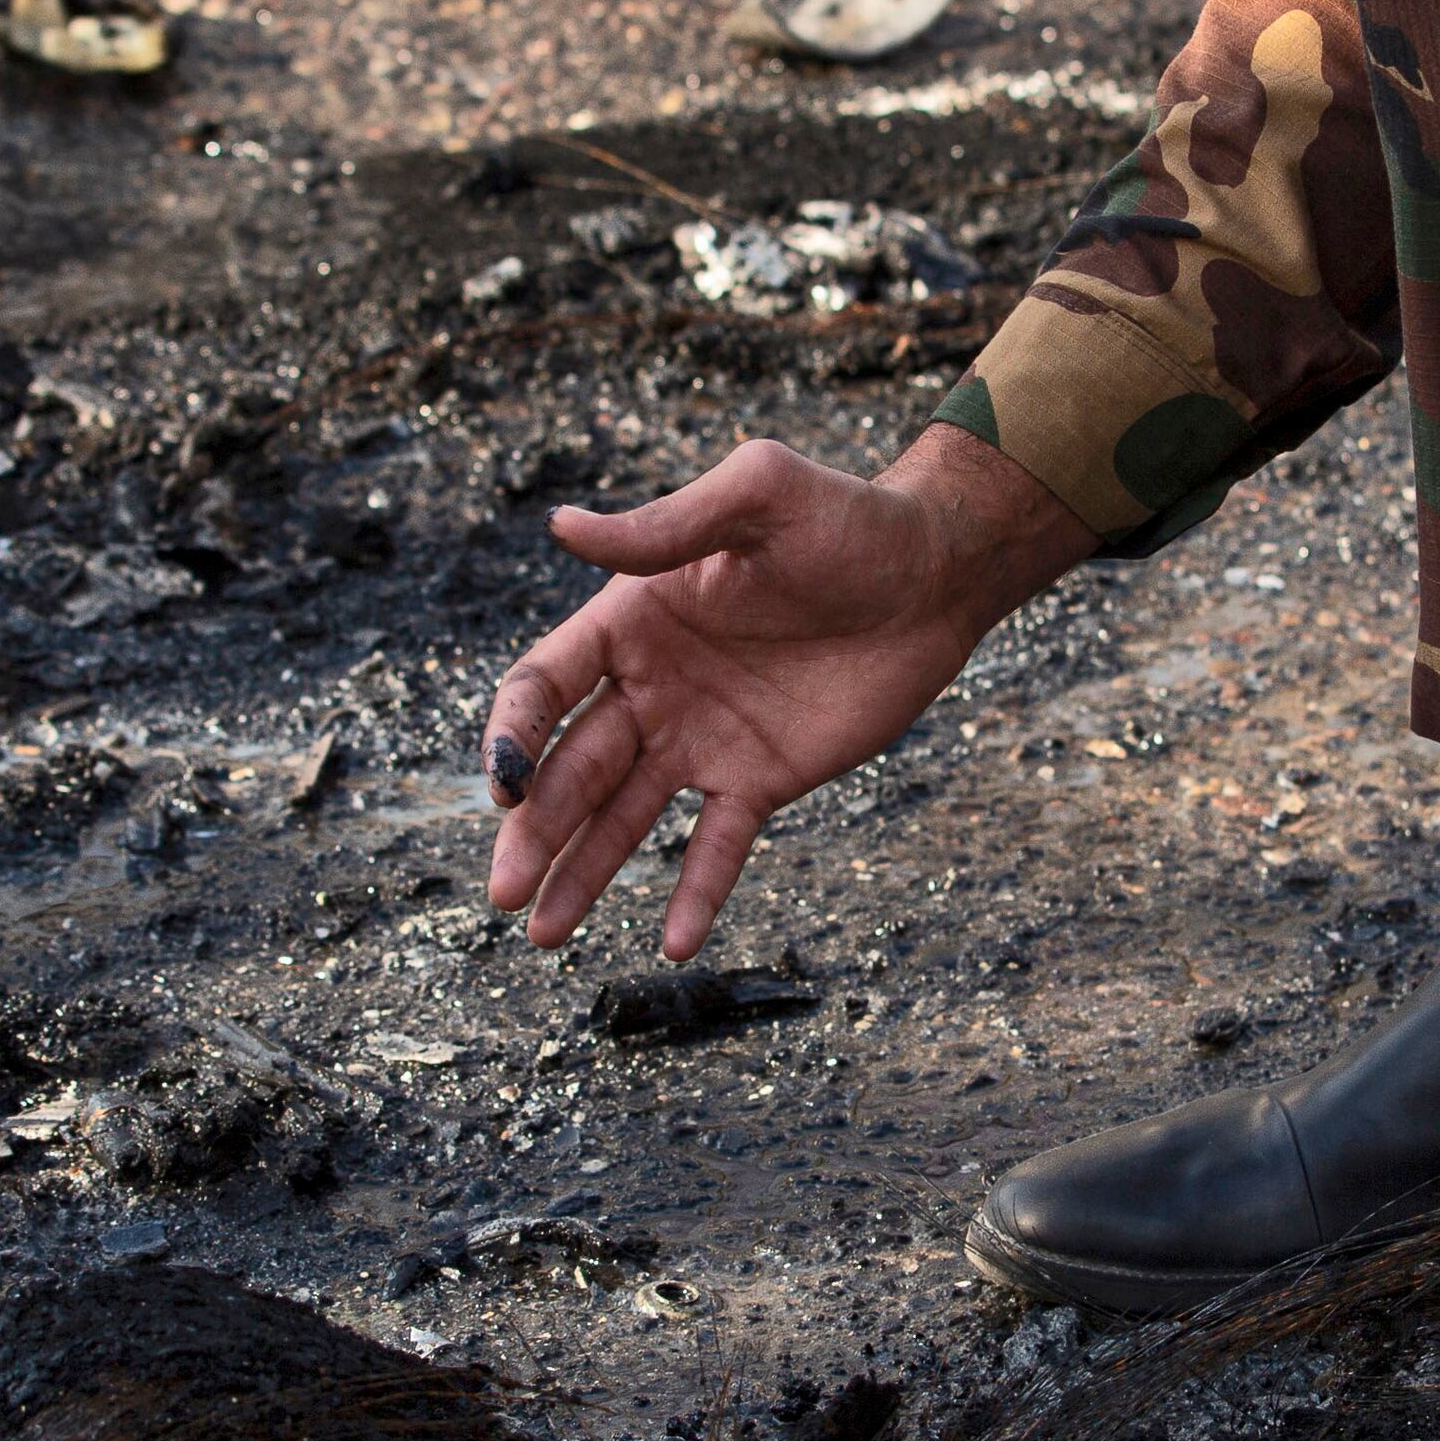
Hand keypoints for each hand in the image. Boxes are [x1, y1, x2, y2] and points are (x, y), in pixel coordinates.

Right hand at [485, 428, 1093, 959]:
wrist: (936, 572)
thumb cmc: (845, 517)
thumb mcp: (756, 496)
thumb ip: (664, 526)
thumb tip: (560, 525)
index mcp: (632, 621)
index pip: (547, 685)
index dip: (516, 734)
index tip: (506, 784)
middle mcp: (653, 688)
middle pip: (574, 767)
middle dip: (535, 829)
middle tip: (503, 890)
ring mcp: (704, 739)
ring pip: (626, 818)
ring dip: (583, 873)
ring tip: (542, 934)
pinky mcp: (762, 778)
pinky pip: (719, 845)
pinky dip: (696, 893)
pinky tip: (673, 944)